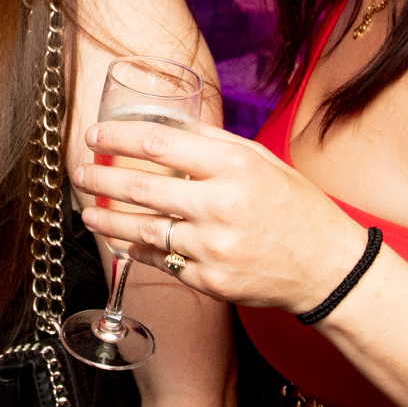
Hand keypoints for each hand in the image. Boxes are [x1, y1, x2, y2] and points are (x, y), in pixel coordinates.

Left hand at [73, 119, 370, 315]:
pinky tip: (118, 239)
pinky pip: (160, 261)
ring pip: (142, 229)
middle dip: (101, 178)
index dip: (119, 138)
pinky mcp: (208, 281)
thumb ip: (215, 144)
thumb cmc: (295, 208)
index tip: (96, 135)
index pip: (160, 143)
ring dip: (106, 219)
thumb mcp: (262, 162)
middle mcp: (220, 205)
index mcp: (234, 166)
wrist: (327, 268)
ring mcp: (213, 247)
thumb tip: (168, 126)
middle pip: (141, 187)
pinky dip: (135, 249)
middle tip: (80, 171)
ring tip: (87, 211)